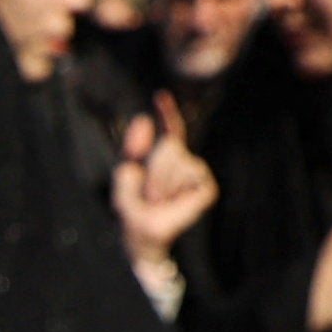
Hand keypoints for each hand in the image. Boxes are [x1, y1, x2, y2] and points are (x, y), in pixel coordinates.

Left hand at [114, 107, 217, 271]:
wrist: (144, 234)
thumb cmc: (133, 207)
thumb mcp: (124, 175)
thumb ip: (131, 147)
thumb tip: (142, 119)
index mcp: (163, 157)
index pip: (169, 130)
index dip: (166, 112)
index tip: (160, 96)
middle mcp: (183, 161)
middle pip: (169, 146)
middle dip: (153, 168)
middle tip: (148, 192)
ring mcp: (196, 173)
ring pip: (178, 160)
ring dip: (161, 182)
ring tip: (158, 199)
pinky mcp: (206, 187)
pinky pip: (190, 173)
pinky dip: (175, 188)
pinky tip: (174, 201)